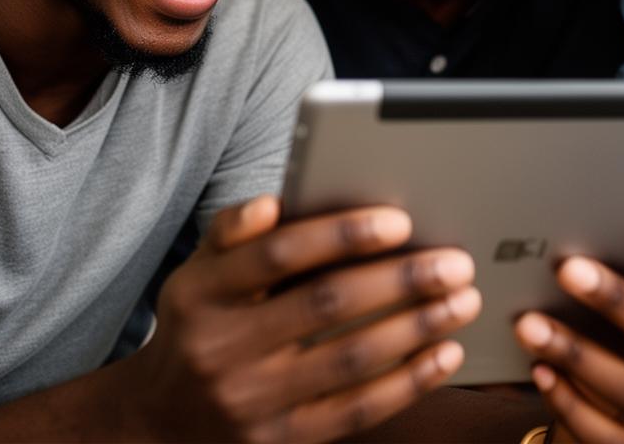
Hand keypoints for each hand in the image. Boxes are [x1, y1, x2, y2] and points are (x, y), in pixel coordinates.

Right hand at [126, 195, 480, 442]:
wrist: (159, 422)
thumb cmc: (200, 323)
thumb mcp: (199, 271)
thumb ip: (234, 230)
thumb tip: (271, 203)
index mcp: (204, 292)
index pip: (278, 253)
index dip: (341, 234)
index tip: (400, 220)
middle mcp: (223, 348)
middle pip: (326, 305)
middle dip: (400, 280)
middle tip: (456, 262)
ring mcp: (251, 402)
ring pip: (349, 359)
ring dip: (416, 328)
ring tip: (463, 300)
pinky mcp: (280, 443)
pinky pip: (355, 412)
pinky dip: (408, 382)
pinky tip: (446, 354)